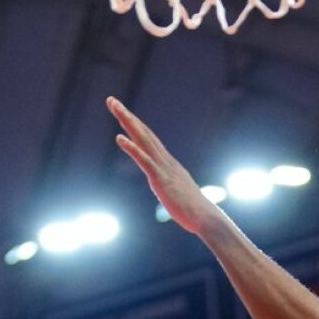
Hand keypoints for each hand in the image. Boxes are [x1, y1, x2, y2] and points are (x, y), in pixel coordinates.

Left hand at [107, 97, 220, 235]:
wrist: (206, 219)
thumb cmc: (194, 211)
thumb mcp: (179, 196)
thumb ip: (172, 189)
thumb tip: (171, 191)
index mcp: (168, 164)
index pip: (149, 140)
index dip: (135, 125)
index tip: (123, 113)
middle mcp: (165, 161)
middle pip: (143, 133)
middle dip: (127, 116)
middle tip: (111, 100)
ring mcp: (163, 169)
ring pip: (143, 140)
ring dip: (128, 122)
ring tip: (114, 107)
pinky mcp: (161, 180)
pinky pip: (145, 161)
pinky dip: (132, 148)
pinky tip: (119, 138)